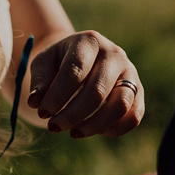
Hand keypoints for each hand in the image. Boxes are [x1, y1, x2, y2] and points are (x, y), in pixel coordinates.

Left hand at [27, 30, 143, 137]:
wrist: (80, 61)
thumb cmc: (57, 63)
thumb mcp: (42, 65)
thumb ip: (39, 82)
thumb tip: (36, 102)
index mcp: (89, 41)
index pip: (75, 71)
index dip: (56, 96)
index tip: (41, 112)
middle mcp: (114, 54)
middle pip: (97, 91)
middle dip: (72, 115)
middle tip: (53, 127)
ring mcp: (130, 73)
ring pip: (121, 105)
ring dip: (94, 126)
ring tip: (73, 133)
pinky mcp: (138, 92)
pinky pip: (134, 116)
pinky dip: (113, 129)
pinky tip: (91, 131)